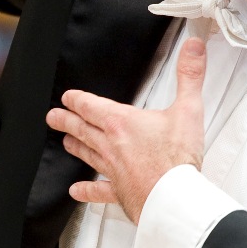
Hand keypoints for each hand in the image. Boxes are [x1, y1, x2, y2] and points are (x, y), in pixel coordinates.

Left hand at [45, 37, 207, 223]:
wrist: (173, 199)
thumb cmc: (178, 159)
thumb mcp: (188, 110)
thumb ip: (190, 76)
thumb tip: (193, 49)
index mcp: (122, 123)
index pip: (91, 106)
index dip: (77, 99)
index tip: (68, 97)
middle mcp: (111, 146)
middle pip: (82, 129)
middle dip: (67, 120)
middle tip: (53, 117)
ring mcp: (113, 170)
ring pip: (88, 154)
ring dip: (75, 146)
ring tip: (66, 143)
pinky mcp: (119, 192)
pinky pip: (98, 190)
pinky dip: (86, 190)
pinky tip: (76, 190)